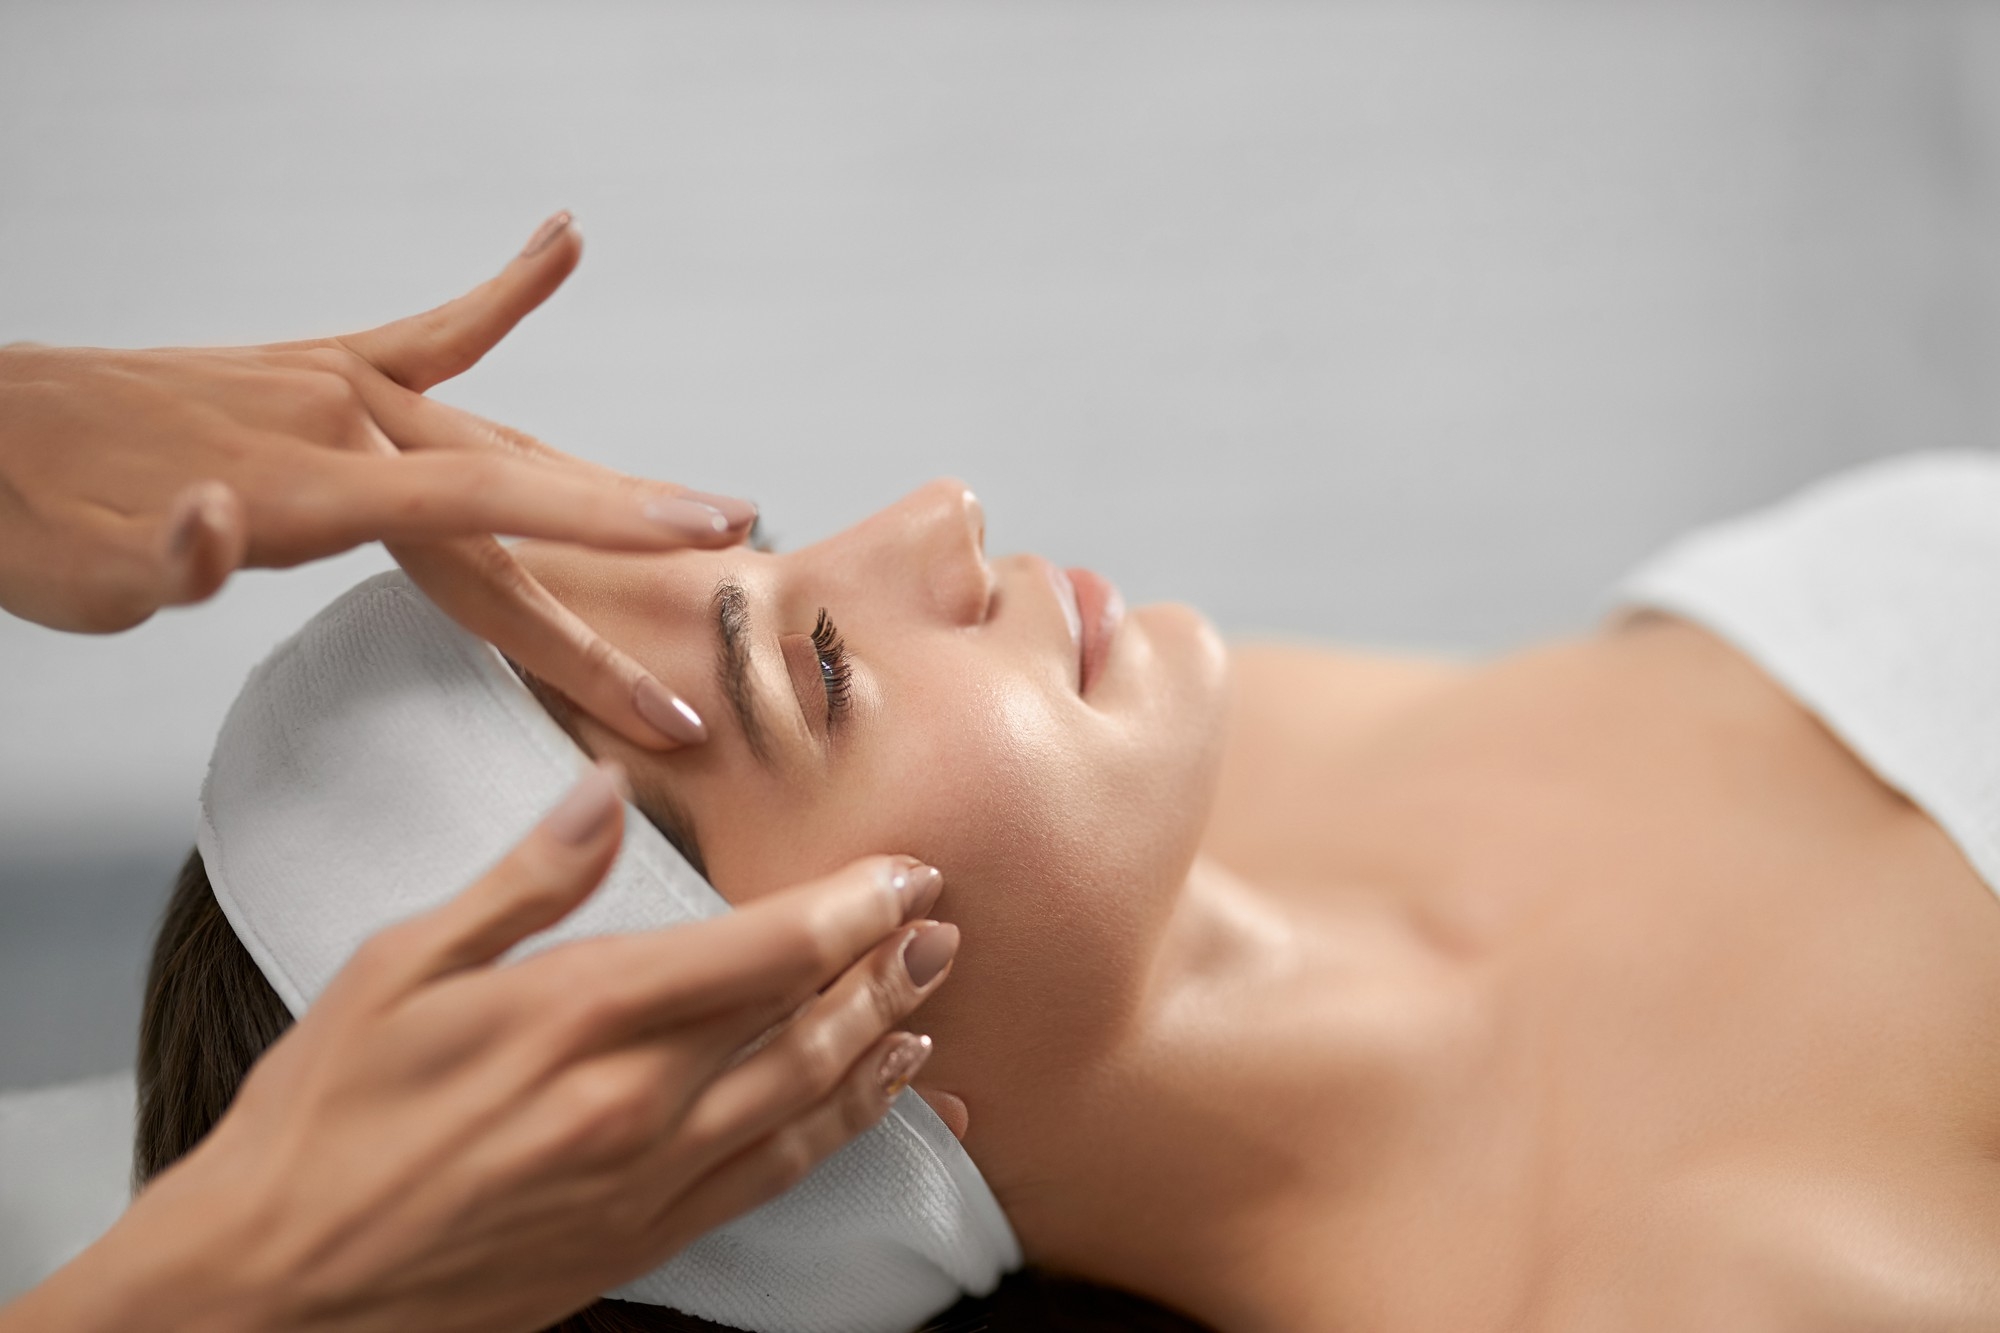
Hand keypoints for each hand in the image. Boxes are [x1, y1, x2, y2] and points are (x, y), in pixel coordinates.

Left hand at [0, 213, 744, 748]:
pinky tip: (561, 244)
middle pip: (516, 501)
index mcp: (308, 489)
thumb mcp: (83, 575)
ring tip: (696, 505)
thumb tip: (222, 525)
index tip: (698, 561)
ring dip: (600, 482)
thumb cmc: (31, 520)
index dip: (599, 545)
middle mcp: (343, 428)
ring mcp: (338, 389)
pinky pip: (433, 333)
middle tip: (718, 586)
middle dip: (624, 554)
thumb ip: (165, 558)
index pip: (487, 523)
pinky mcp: (318, 368)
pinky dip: (503, 293)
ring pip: (502, 438)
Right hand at [1, 764, 955, 1332]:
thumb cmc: (324, 1116)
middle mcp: (634, 1101)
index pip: (760, 949)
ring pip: (806, 1100)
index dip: (850, 907)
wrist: (278, 1286)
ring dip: (882, 1044)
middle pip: (805, 1021)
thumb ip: (524, 881)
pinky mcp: (642, 1238)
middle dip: (887, 966)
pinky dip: (842, 1132)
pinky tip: (878, 1100)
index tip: (906, 872)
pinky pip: (774, 1178)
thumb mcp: (399, 968)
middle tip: (946, 926)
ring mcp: (647, 1180)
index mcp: (578, 1014)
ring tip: (933, 999)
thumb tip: (602, 791)